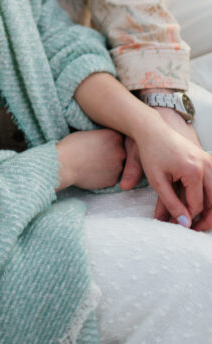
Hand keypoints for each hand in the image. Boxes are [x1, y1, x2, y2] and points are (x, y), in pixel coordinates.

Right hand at [56, 129, 125, 190]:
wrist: (64, 163)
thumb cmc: (72, 145)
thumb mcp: (90, 132)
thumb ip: (103, 137)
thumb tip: (107, 142)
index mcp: (115, 136)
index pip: (119, 137)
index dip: (110, 140)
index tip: (101, 142)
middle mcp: (121, 151)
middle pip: (121, 151)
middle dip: (112, 153)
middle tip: (97, 154)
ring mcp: (118, 167)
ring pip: (117, 165)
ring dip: (109, 165)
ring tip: (93, 163)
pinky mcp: (112, 181)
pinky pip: (112, 177)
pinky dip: (105, 175)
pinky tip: (93, 172)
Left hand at [121, 108, 211, 229]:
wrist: (153, 129)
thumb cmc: (151, 153)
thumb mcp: (157, 181)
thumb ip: (170, 203)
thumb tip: (186, 224)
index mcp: (193, 171)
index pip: (196, 205)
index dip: (187, 217)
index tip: (177, 225)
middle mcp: (206, 166)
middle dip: (205, 219)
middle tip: (193, 229)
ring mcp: (209, 161)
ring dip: (209, 209)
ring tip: (197, 220)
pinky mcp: (208, 159)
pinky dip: (208, 196)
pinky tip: (198, 205)